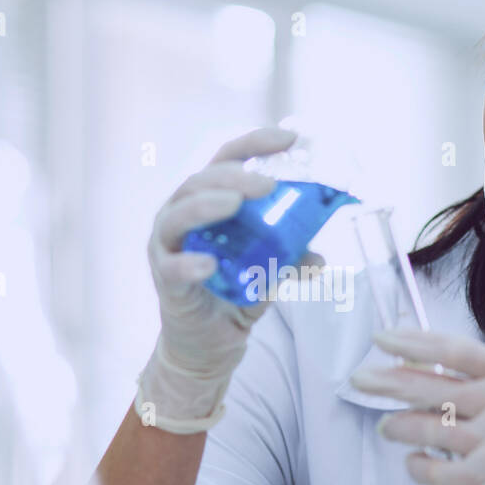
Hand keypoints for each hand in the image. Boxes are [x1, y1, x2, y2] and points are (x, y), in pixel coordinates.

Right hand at [138, 126, 312, 430]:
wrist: (209, 345)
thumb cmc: (233, 294)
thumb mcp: (270, 271)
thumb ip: (291, 258)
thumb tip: (320, 257)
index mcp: (208, 201)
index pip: (227, 159)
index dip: (255, 144)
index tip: (290, 138)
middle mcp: (182, 215)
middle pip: (201, 181)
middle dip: (234, 176)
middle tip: (268, 183)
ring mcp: (169, 246)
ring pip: (179, 214)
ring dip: (208, 204)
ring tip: (235, 203)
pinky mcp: (164, 279)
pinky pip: (173, 266)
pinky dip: (189, 263)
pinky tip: (209, 264)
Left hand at [348, 328, 484, 484]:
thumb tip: (439, 376)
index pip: (455, 350)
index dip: (412, 343)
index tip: (383, 339)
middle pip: (429, 385)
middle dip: (386, 381)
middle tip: (359, 379)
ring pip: (425, 426)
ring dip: (397, 426)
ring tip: (387, 425)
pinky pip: (434, 469)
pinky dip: (417, 465)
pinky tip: (414, 463)